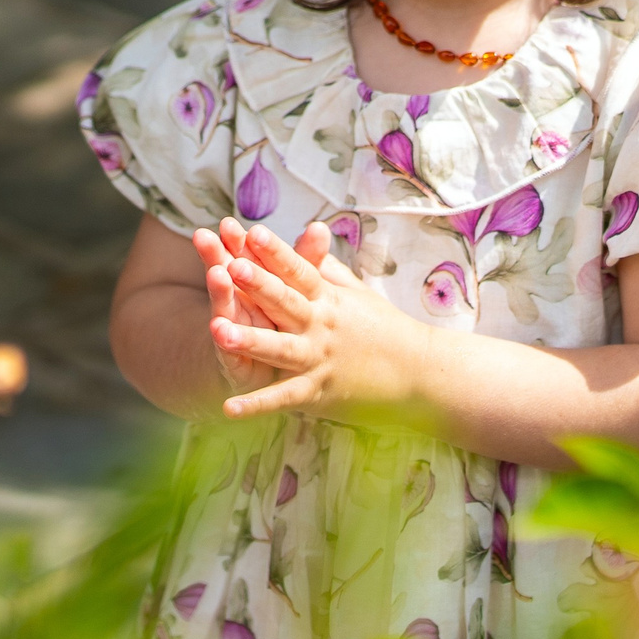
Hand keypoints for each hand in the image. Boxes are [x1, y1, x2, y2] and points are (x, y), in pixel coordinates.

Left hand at [205, 225, 420, 422]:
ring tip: (216, 331)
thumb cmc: (386, 329)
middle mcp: (322, 326)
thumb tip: (311, 230)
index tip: (252, 231)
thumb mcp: (357, 292)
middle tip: (228, 266)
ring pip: (278, 348)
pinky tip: (227, 407)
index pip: (299, 271)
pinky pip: (282, 398)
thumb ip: (326, 266)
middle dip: (256, 285)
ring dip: (248, 340)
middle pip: (284, 302)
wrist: (422, 373)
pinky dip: (256, 405)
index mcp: (328, 299)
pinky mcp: (317, 392)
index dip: (275, 251)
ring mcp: (318, 359)